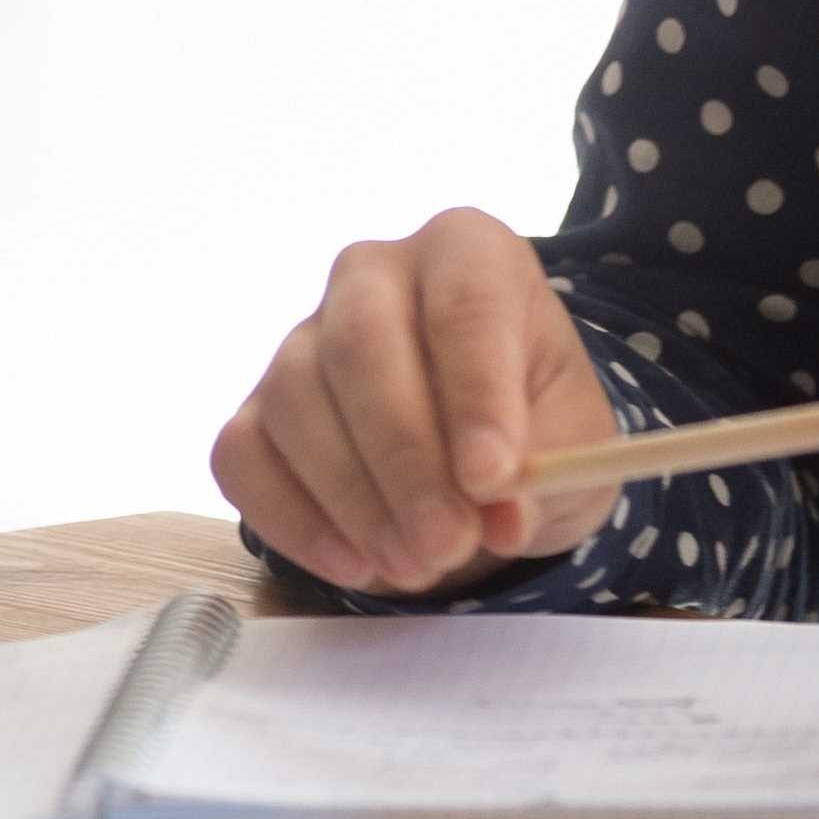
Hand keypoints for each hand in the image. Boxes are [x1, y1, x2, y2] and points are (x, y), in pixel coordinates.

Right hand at [210, 208, 623, 594]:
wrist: (481, 452)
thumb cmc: (535, 424)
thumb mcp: (575, 443)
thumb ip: (548, 469)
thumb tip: (499, 516)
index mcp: (466, 251)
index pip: (463, 302)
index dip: (475, 392)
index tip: (492, 478)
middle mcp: (371, 272)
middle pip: (361, 344)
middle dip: (405, 458)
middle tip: (449, 545)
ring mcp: (301, 335)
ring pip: (295, 399)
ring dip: (355, 499)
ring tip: (418, 567)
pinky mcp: (255, 405)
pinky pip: (244, 454)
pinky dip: (293, 519)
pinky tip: (355, 563)